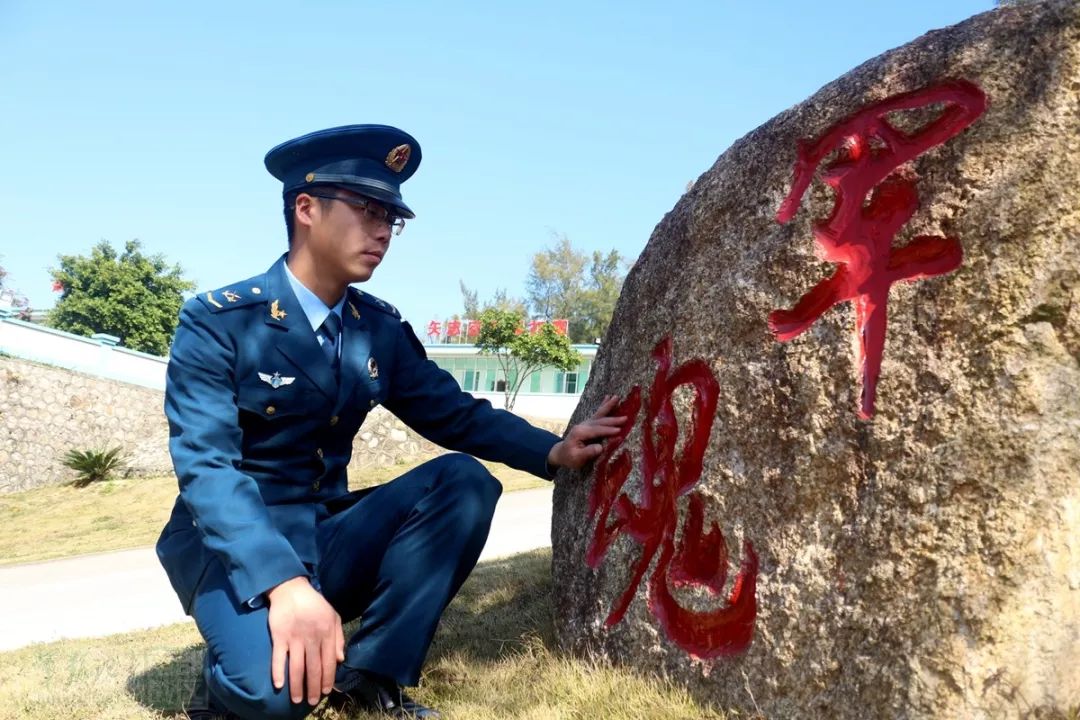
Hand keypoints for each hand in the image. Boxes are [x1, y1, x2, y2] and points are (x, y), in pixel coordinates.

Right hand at [267, 576, 344, 705]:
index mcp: (327, 633)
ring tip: (297, 699)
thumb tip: (340, 659)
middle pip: (313, 668)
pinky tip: (279, 685)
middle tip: (313, 701)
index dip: (328, 678)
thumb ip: (338, 638)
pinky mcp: (279, 636)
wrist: (291, 589)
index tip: (326, 691)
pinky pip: (278, 657)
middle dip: (314, 688)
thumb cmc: (314, 604)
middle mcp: (312, 638)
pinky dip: (277, 672)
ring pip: (296, 667)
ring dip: (297, 686)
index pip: (329, 661)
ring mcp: (294, 638)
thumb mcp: (333, 616)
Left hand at [547, 394, 627, 469]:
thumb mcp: (577, 458)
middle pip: (600, 421)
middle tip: (625, 418)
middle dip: (613, 420)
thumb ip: (588, 453)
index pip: (596, 431)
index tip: (619, 431)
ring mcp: (586, 423)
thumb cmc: (570, 458)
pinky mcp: (589, 424)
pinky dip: (604, 405)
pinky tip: (608, 397)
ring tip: (616, 397)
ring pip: (599, 414)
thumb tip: (600, 447)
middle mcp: (583, 425)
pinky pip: (598, 413)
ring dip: (609, 406)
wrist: (561, 453)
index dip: (608, 431)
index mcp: (579, 433)